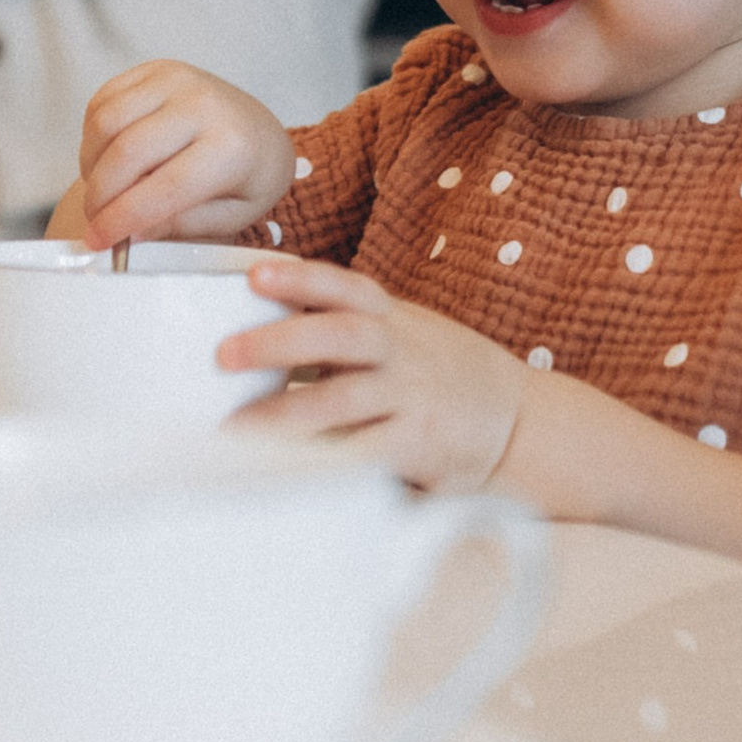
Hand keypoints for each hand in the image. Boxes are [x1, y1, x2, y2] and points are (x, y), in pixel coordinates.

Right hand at [75, 61, 295, 247]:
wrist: (260, 132)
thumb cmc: (247, 176)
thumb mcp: (230, 216)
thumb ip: (180, 225)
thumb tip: (131, 232)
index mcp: (232, 146)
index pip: (165, 187)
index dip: (123, 218)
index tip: (99, 239)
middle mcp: (203, 104)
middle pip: (128, 152)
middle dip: (100, 195)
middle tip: (94, 220)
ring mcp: (176, 79)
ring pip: (106, 122)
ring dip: (91, 164)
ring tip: (102, 189)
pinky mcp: (153, 70)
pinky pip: (102, 101)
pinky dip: (92, 136)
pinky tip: (106, 158)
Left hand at [221, 258, 526, 492]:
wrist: (517, 420)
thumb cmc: (439, 373)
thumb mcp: (403, 333)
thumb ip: (348, 325)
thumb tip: (264, 326)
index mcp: (392, 317)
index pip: (344, 287)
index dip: (300, 278)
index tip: (254, 274)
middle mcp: (401, 350)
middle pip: (338, 334)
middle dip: (279, 341)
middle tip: (224, 353)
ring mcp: (412, 396)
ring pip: (345, 397)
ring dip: (287, 410)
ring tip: (238, 424)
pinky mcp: (419, 443)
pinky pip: (365, 450)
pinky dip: (325, 458)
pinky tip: (287, 467)